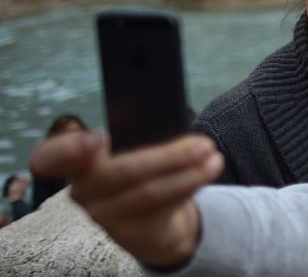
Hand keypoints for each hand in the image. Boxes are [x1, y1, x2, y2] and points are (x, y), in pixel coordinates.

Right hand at [29, 131, 221, 268]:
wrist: (155, 222)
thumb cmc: (144, 171)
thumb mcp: (137, 149)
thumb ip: (139, 135)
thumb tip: (168, 117)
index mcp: (77, 162)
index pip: (49, 158)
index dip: (66, 149)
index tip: (97, 140)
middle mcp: (83, 190)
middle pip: (122, 172)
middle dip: (168, 156)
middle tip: (204, 144)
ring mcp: (104, 215)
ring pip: (148, 192)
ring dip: (188, 173)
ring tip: (214, 159)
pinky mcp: (128, 233)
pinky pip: (162, 208)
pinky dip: (188, 187)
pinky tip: (206, 174)